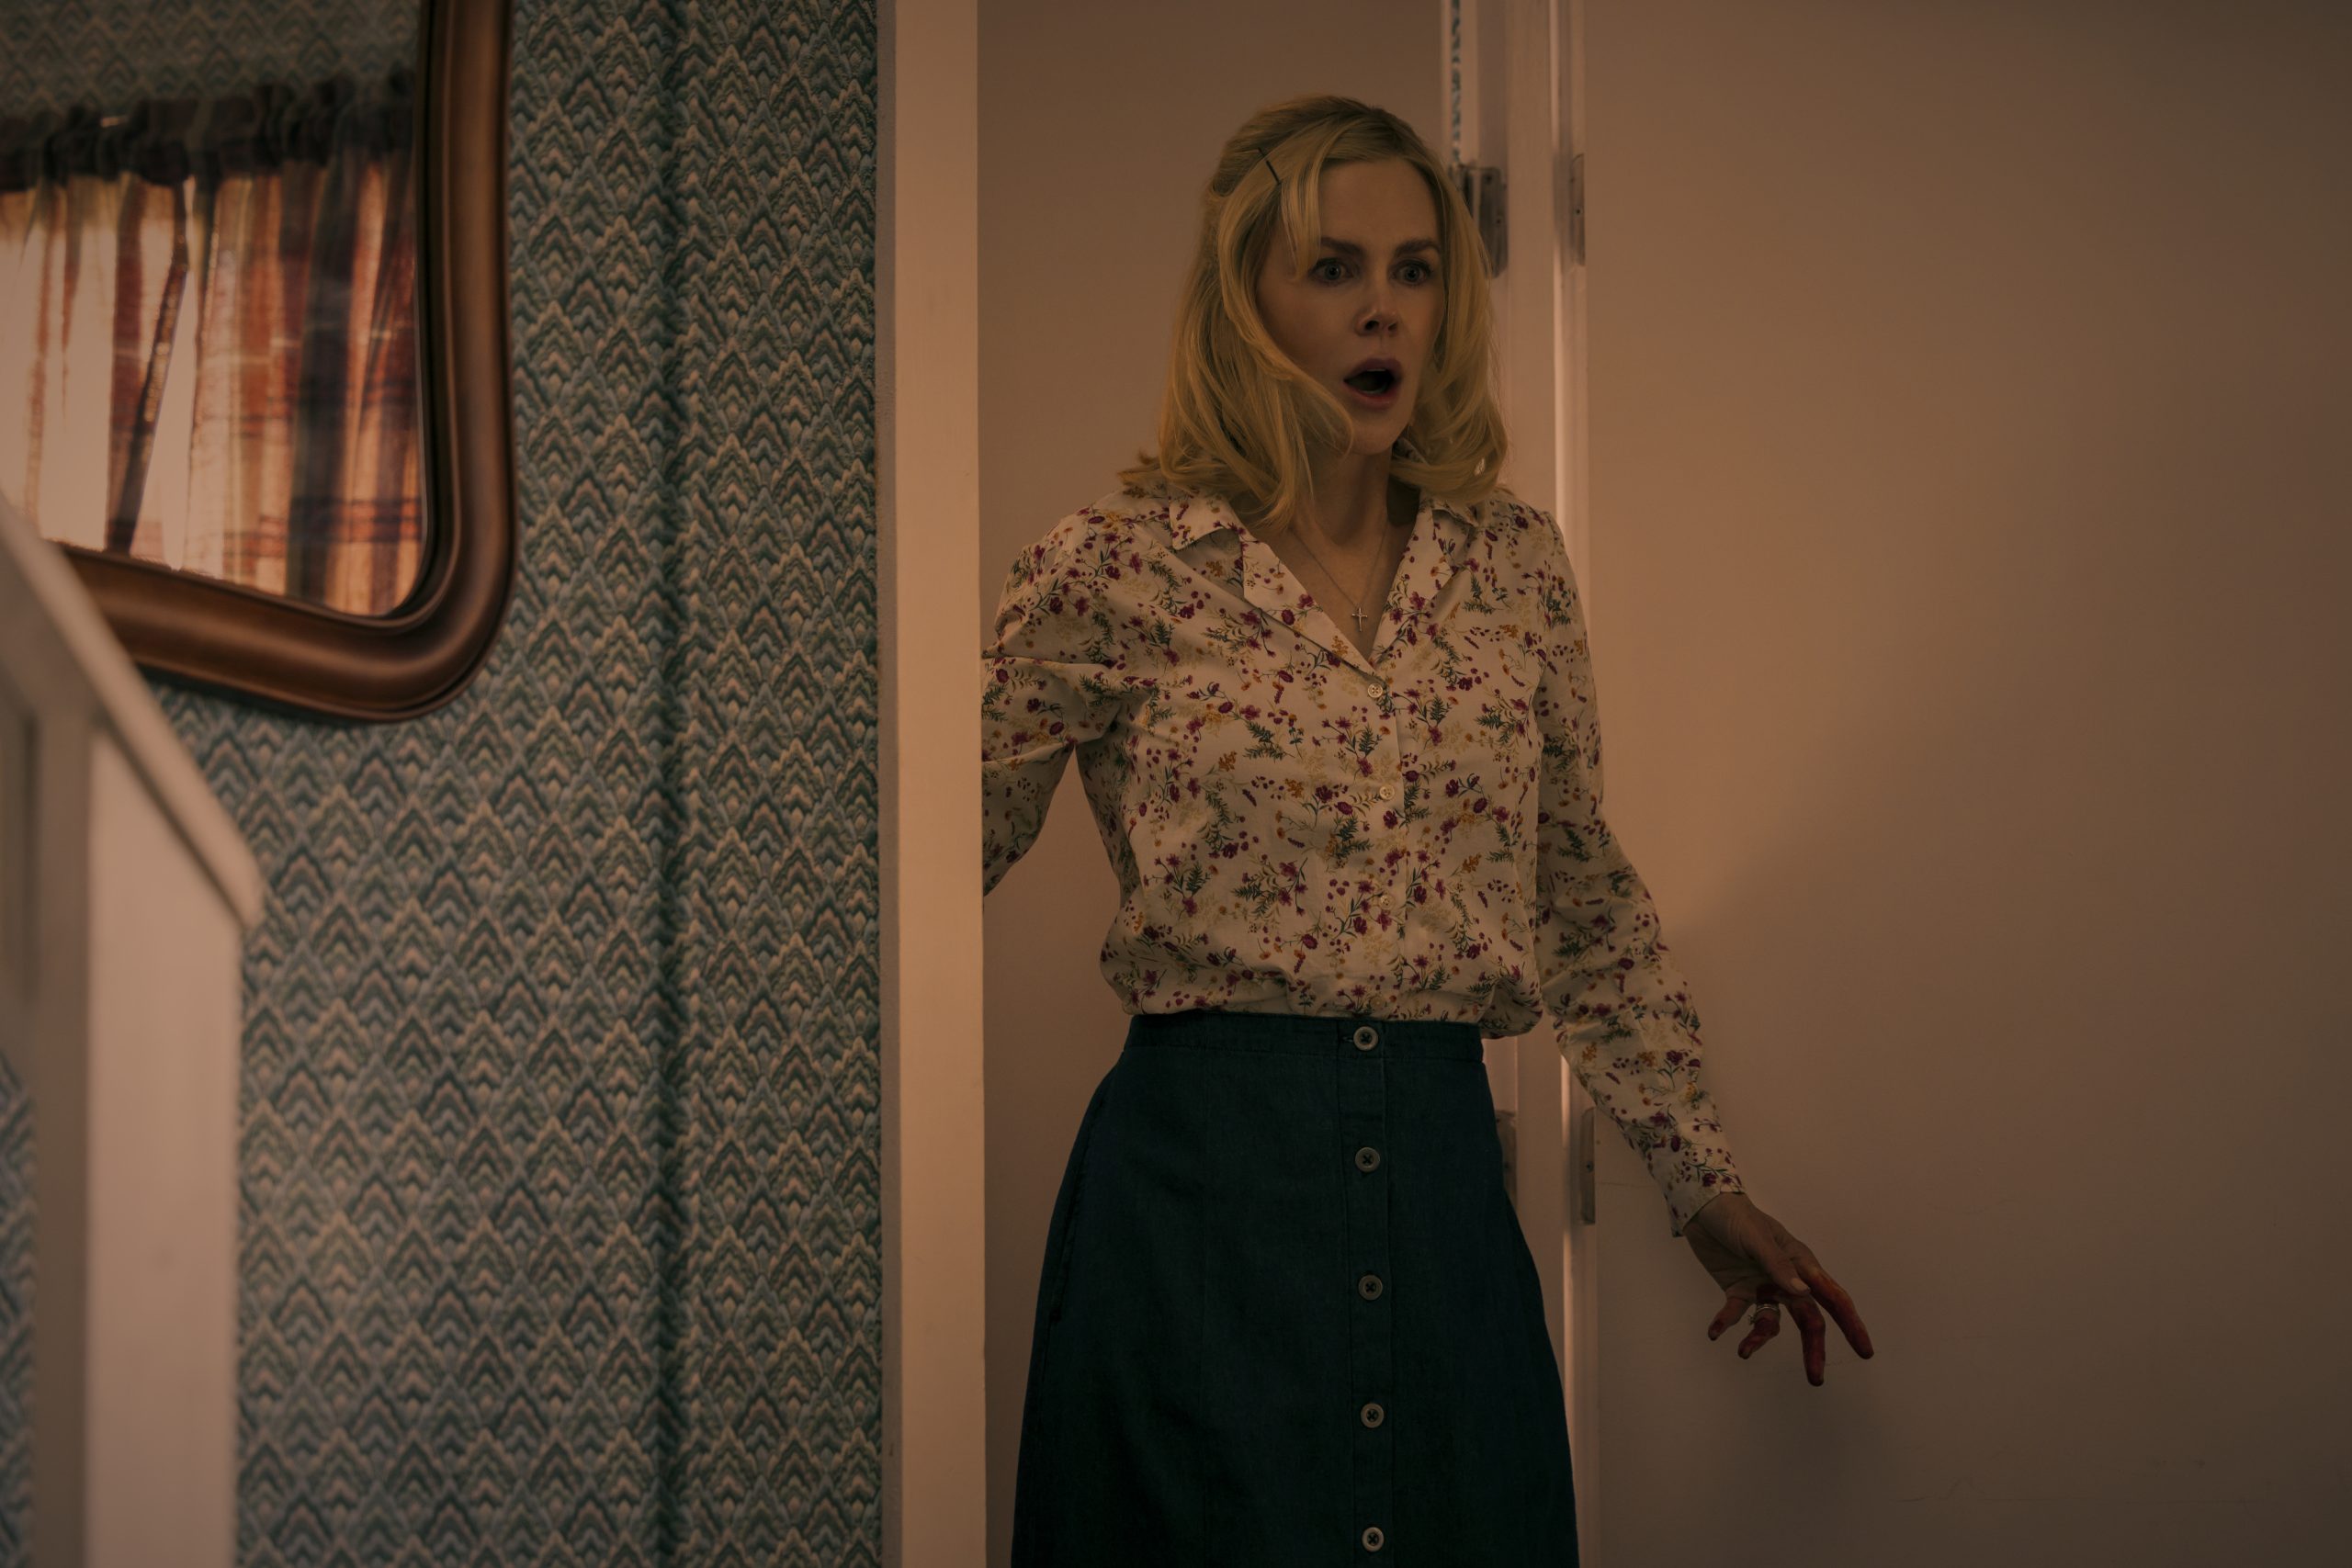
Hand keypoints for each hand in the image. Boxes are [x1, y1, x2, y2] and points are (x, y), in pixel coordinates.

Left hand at [1683, 1190, 1874, 1385]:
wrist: (1703, 1207)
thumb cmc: (1737, 1216)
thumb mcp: (1756, 1237)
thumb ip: (1778, 1265)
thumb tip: (1802, 1293)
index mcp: (1801, 1264)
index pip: (1833, 1298)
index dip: (1851, 1324)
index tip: (1865, 1350)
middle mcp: (1786, 1279)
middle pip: (1808, 1319)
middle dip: (1812, 1348)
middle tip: (1815, 1378)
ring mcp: (1763, 1286)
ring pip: (1772, 1323)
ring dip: (1760, 1339)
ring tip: (1744, 1352)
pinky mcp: (1738, 1290)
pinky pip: (1737, 1314)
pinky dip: (1726, 1324)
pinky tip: (1714, 1332)